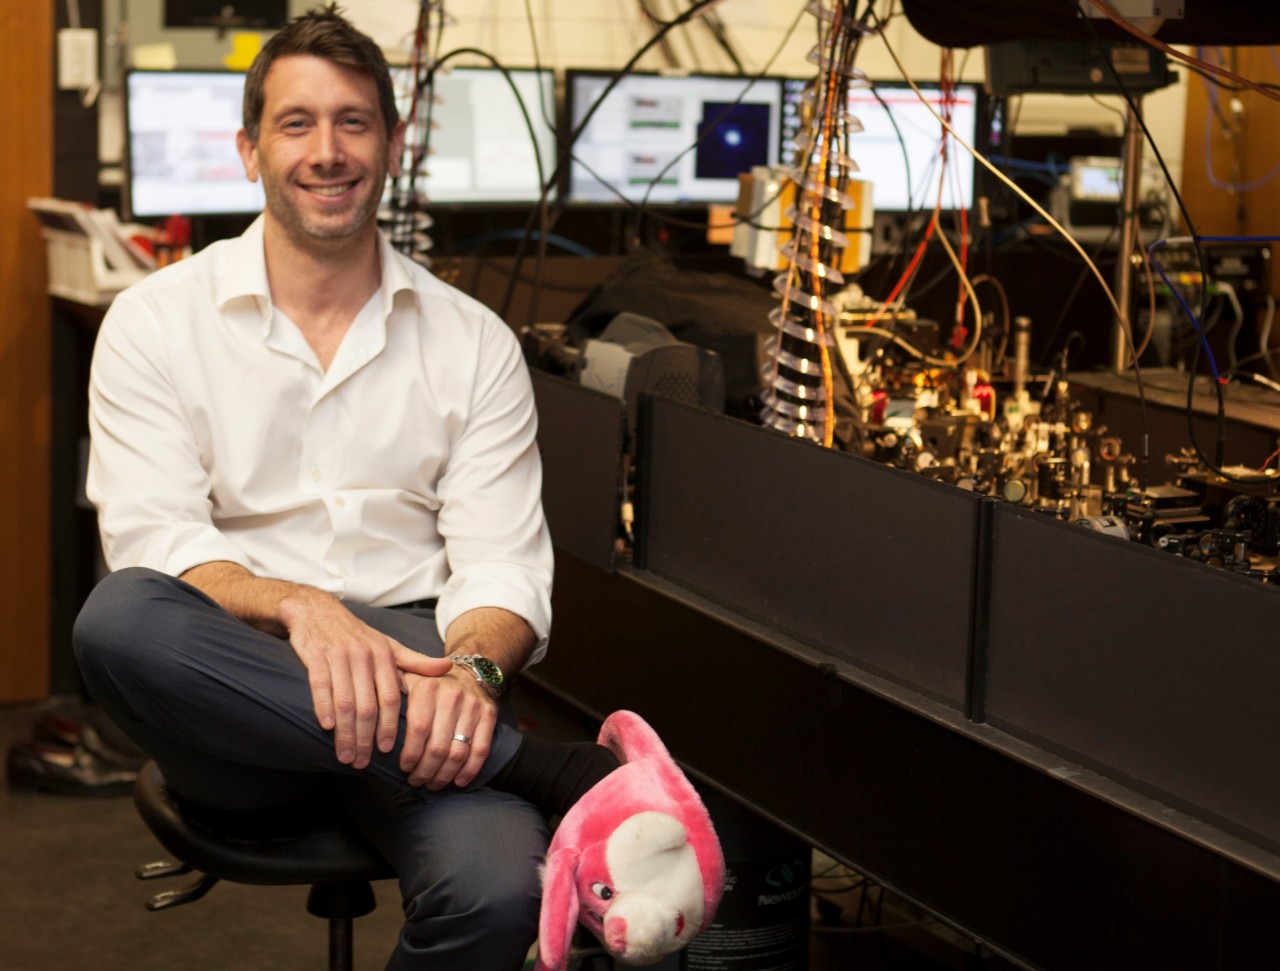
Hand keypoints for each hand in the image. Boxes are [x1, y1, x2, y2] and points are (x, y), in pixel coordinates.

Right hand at [281, 590, 449, 768]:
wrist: (318, 611)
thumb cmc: (358, 636)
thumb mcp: (389, 646)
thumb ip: (416, 662)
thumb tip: (449, 668)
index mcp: (384, 657)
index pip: (390, 698)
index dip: (390, 726)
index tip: (388, 750)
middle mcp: (363, 657)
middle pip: (366, 706)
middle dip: (365, 738)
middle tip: (362, 762)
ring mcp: (339, 657)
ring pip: (344, 702)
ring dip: (344, 733)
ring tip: (345, 756)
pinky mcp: (316, 657)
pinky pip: (320, 687)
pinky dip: (323, 708)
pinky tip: (327, 728)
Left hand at [399, 664, 497, 789]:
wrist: (469, 670)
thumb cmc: (431, 683)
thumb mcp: (408, 677)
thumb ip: (390, 692)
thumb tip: (365, 714)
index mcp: (428, 688)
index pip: (418, 730)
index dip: (411, 755)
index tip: (404, 768)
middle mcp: (452, 696)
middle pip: (438, 747)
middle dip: (425, 771)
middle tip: (417, 781)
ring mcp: (473, 706)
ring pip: (458, 752)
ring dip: (444, 775)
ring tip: (433, 783)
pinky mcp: (489, 715)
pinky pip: (480, 750)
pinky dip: (469, 771)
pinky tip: (458, 781)